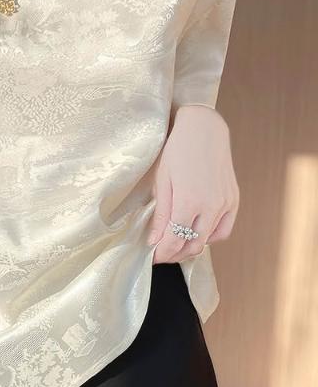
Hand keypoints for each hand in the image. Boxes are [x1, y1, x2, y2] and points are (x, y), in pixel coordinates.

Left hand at [147, 105, 239, 263]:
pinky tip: (196, 232)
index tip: (152, 257)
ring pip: (208, 241)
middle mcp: (211, 206)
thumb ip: (160, 213)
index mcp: (189, 201)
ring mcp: (225, 204)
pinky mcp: (234, 200)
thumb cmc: (177, 150)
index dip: (162, 253)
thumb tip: (154, 240)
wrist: (203, 129)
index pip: (174, 240)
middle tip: (161, 252)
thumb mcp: (162, 180)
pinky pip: (223, 230)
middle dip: (175, 254)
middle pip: (192, 245)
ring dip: (191, 247)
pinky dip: (209, 237)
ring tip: (176, 243)